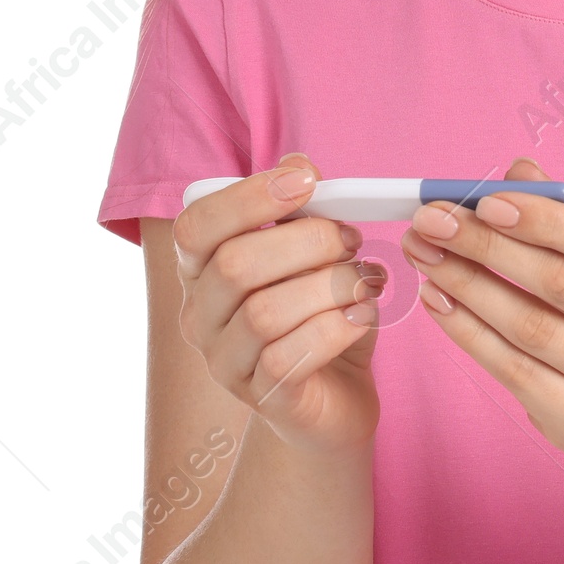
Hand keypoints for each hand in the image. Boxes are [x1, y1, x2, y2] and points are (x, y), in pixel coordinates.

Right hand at [169, 152, 387, 452]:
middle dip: (307, 241)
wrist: (336, 397)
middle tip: (352, 239)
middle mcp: (200, 317)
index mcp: (201, 271)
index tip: (308, 180)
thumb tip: (297, 164)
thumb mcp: (314, 258)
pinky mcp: (261, 398)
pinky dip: (335, 328)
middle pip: (235, 265)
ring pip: (264, 312)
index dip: (249, 197)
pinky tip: (361, 316)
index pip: (196, 226)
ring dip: (329, 286)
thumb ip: (301, 213)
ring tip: (366, 281)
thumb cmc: (320, 316)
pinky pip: (287, 357)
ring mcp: (225, 362)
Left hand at [398, 156, 563, 455]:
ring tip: (424, 254)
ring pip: (529, 328)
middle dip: (487, 247)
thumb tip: (520, 171)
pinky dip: (467, 330)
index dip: (548, 221)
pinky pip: (512, 369)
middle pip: (562, 284)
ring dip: (466, 285)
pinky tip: (437, 299)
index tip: (487, 202)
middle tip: (432, 221)